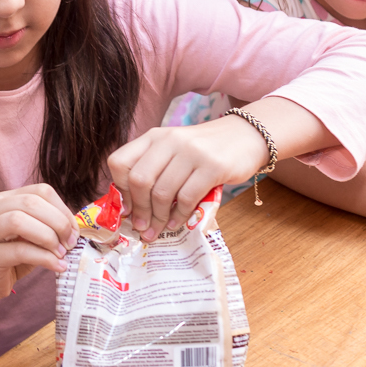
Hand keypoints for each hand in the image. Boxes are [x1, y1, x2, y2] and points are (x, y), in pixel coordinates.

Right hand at [0, 184, 78, 314]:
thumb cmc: (6, 256)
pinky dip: (44, 258)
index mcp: (3, 200)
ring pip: (19, 220)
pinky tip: (57, 267)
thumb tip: (74, 229)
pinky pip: (19, 251)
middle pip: (30, 202)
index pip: (40, 191)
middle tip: (69, 243)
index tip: (73, 230)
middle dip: (58, 222)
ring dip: (48, 237)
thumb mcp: (27, 236)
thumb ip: (45, 226)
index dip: (62, 209)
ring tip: (60, 253)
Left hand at [107, 118, 267, 241]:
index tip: (127, 208)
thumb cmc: (204, 149)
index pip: (120, 162)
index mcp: (154, 136)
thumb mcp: (174, 150)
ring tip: (158, 230)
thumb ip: (154, 168)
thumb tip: (131, 207)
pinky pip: (187, 198)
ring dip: (158, 218)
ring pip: (163, 192)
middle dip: (139, 210)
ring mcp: (192, 152)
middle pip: (140, 180)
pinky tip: (177, 223)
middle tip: (141, 227)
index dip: (121, 189)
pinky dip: (179, 216)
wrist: (245, 136)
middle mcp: (169, 140)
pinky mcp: (213, 166)